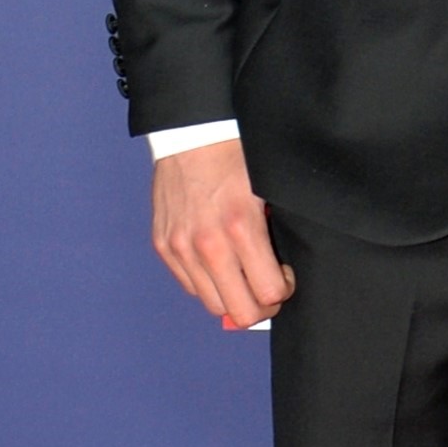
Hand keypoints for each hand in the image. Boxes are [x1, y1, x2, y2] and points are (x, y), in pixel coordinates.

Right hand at [151, 139, 293, 328]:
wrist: (190, 134)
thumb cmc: (235, 157)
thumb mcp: (267, 191)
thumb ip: (272, 234)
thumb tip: (282, 271)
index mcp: (240, 227)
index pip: (268, 293)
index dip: (283, 291)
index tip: (284, 278)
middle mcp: (207, 244)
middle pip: (239, 312)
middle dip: (261, 306)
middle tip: (268, 289)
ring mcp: (181, 248)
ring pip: (213, 305)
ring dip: (233, 297)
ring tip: (243, 277)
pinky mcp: (163, 246)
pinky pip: (190, 287)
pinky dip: (208, 284)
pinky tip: (220, 265)